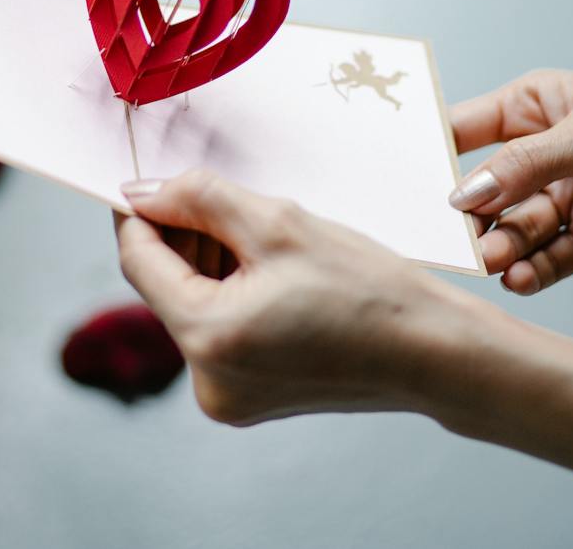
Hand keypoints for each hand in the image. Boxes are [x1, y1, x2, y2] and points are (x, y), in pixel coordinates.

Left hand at [115, 170, 465, 426]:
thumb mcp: (277, 222)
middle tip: (230, 197)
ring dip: (213, 261)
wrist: (433, 350)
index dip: (141, 210)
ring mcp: (227, 396)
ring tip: (267, 236)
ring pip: (194, 303)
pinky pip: (219, 329)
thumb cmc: (366, 286)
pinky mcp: (250, 398)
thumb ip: (199, 198)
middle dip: (188, 234)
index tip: (152, 174)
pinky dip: (233, 292)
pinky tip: (276, 270)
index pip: (138, 259)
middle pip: (166, 283)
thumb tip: (139, 191)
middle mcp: (206, 381)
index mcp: (206, 339)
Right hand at [450, 69, 572, 293]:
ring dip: (500, 247)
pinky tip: (518, 277)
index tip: (403, 183)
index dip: (432, 154)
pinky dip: (534, 272)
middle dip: (468, 215)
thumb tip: (465, 190)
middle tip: (449, 237)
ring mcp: (567, 197)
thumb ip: (526, 161)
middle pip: (487, 189)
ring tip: (492, 260)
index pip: (467, 129)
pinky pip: (552, 259)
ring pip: (516, 228)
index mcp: (535, 106)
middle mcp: (543, 154)